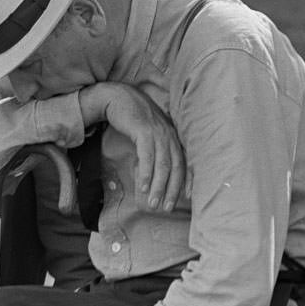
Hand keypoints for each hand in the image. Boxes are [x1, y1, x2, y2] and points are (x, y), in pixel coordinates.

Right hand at [80, 83, 189, 211]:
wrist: (117, 97)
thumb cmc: (132, 117)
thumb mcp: (148, 133)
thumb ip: (155, 149)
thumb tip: (154, 172)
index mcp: (172, 136)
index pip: (184, 163)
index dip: (187, 181)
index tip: (186, 199)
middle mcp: (169, 134)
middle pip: (175, 167)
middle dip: (171, 190)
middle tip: (166, 208)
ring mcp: (157, 132)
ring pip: (162, 165)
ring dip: (158, 187)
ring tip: (153, 203)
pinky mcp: (143, 131)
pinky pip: (147, 157)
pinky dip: (146, 174)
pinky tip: (143, 187)